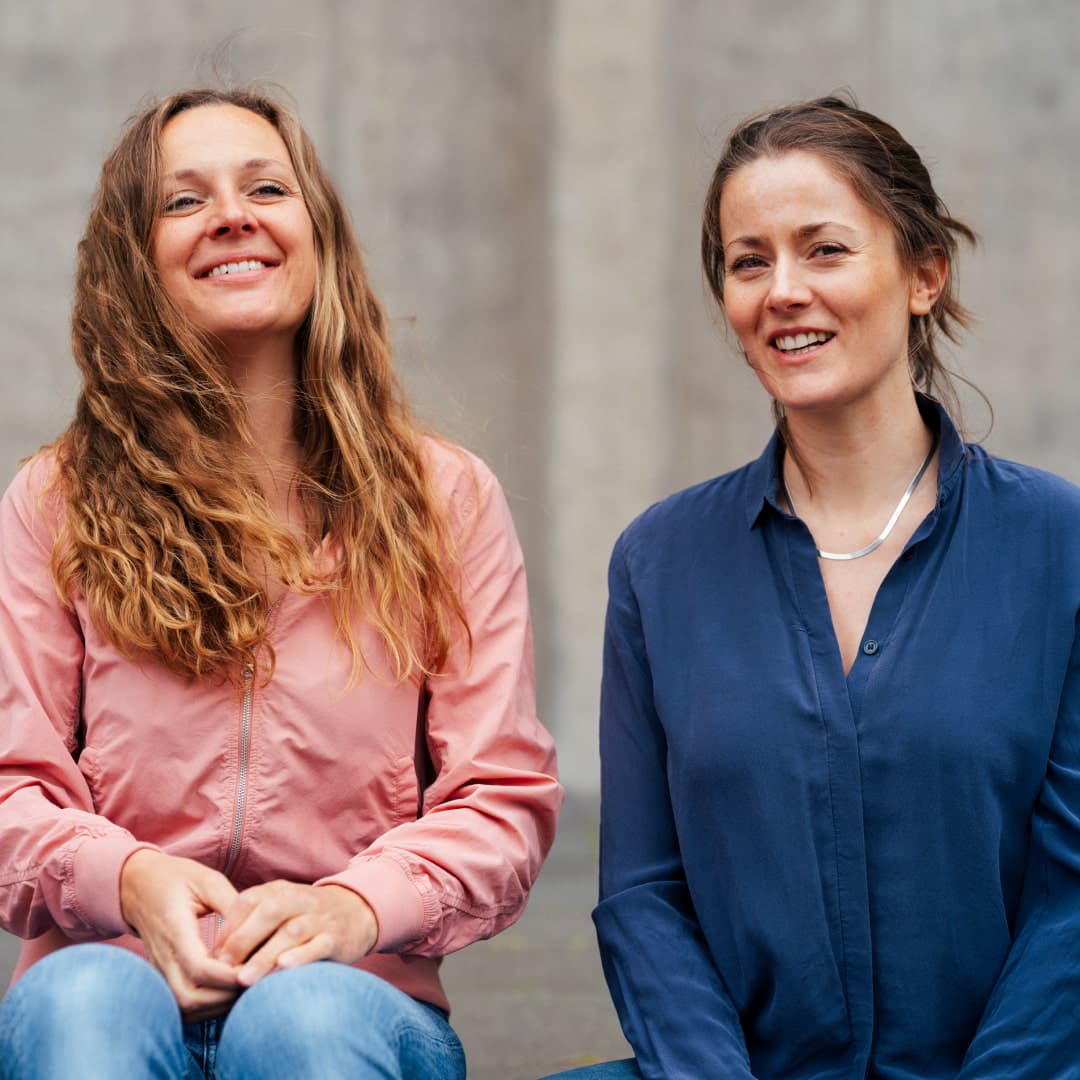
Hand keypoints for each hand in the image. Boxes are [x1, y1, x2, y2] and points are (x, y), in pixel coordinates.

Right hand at [120, 849, 241, 1019]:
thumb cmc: (176, 879)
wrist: (137, 886)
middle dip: (225, 997)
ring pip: (185, 1008)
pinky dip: (206, 1006)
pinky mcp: (163, 977)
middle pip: (189, 999)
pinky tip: (228, 991)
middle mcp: (163, 957)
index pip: (199, 968)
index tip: (255, 969)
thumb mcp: (207, 881)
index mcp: (175, 930)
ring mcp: (160, 971)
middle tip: (255, 982)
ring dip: (217, 1005)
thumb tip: (259, 927)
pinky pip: (182, 1004)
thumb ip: (231, 904)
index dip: (228, 976)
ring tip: (246, 988)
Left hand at [214, 881, 378, 986]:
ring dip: (266, 955)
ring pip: (291, 931)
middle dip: (242, 939)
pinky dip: (300, 956)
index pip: (248, 901)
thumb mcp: (280, 908)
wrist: (358, 912)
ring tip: (244, 979)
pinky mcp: (336, 937)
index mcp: (280, 890)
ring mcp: (319, 918)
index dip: (228, 926)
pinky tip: (283, 969)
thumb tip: (216, 955)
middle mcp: (299, 900)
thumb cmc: (306, 917)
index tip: (211, 955)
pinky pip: (318, 945)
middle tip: (222, 967)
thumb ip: (252, 923)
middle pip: (268, 912)